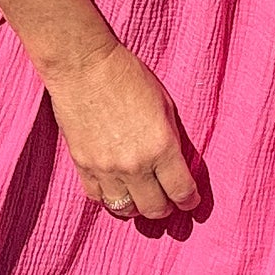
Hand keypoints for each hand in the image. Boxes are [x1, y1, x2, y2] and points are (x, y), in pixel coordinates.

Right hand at [44, 38, 200, 221]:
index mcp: (162, 147)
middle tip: (167, 201)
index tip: (191, 201)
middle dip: (166, 208)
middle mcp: (135, 165)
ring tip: (140, 198)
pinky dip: (109, 198)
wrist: (84, 66)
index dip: (190, 201)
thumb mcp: (164, 105)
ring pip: (125, 209)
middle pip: (155, 208)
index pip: (181, 191)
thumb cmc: (128, 76)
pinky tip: (115, 189)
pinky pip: (97, 197)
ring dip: (137, 207)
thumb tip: (176, 164)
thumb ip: (171, 139)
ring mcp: (106, 168)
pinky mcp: (83, 165)